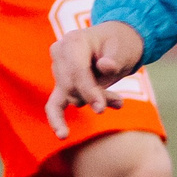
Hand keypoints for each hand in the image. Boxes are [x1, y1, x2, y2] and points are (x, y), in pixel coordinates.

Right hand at [46, 19, 146, 136]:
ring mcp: (57, 70)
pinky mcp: (60, 86)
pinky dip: (57, 120)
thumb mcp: (123, 49)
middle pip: (72, 86)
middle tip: (118, 101)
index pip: (76, 70)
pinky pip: (54, 106)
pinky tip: (63, 135)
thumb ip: (114, 59)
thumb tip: (105, 67)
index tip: (101, 109)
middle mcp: (59, 54)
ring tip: (118, 100)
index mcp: (74, 41)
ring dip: (94, 101)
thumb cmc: (119, 45)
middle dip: (94, 97)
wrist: (114, 43)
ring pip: (71, 97)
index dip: (89, 90)